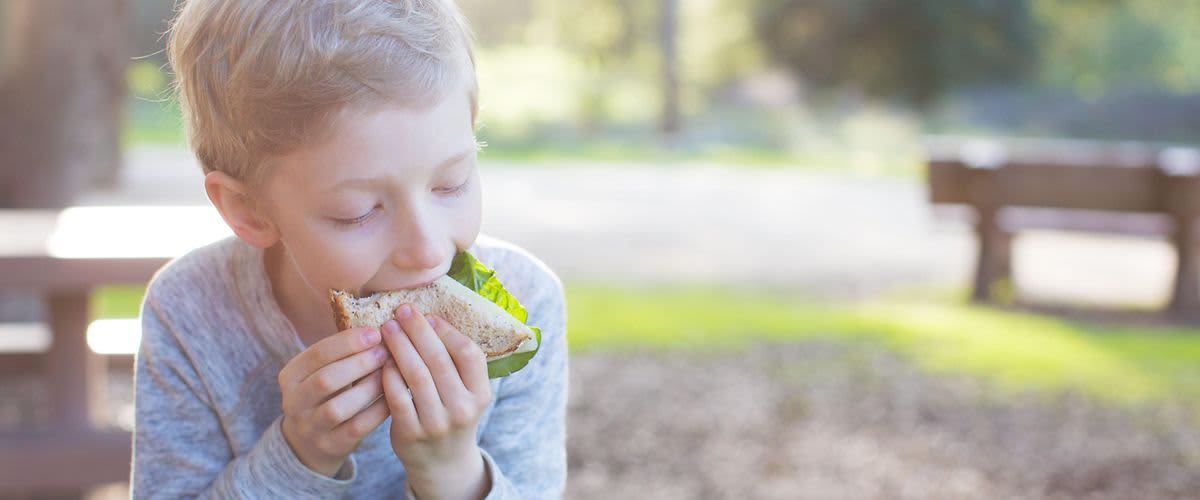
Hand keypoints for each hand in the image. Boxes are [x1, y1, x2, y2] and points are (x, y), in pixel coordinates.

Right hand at [278, 326, 392, 476]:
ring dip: (368, 387)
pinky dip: (377, 410)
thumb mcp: (321, 371)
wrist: (312, 441)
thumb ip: (340, 353)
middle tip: (385, 351)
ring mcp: (310, 427)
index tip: (375, 332)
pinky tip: (393, 395)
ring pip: (338, 407)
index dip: (347, 342)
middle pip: (326, 380)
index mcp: (290, 376)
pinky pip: (357, 427)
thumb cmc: (326, 394)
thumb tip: (378, 327)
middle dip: (359, 363)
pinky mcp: (330, 445)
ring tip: (389, 372)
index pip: (317, 354)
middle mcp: (294, 402)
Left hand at [381, 304, 491, 499]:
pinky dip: (388, 375)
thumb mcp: (467, 393)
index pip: (468, 353)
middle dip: (418, 330)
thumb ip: (456, 363)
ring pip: (416, 375)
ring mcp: (437, 423)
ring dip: (400, 347)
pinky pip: (397, 396)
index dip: (447, 330)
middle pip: (439, 359)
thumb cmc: (452, 415)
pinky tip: (382, 360)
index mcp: (480, 394)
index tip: (428, 315)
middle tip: (402, 311)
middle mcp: (462, 408)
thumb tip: (430, 318)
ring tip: (388, 329)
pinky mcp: (411, 433)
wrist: (443, 463)